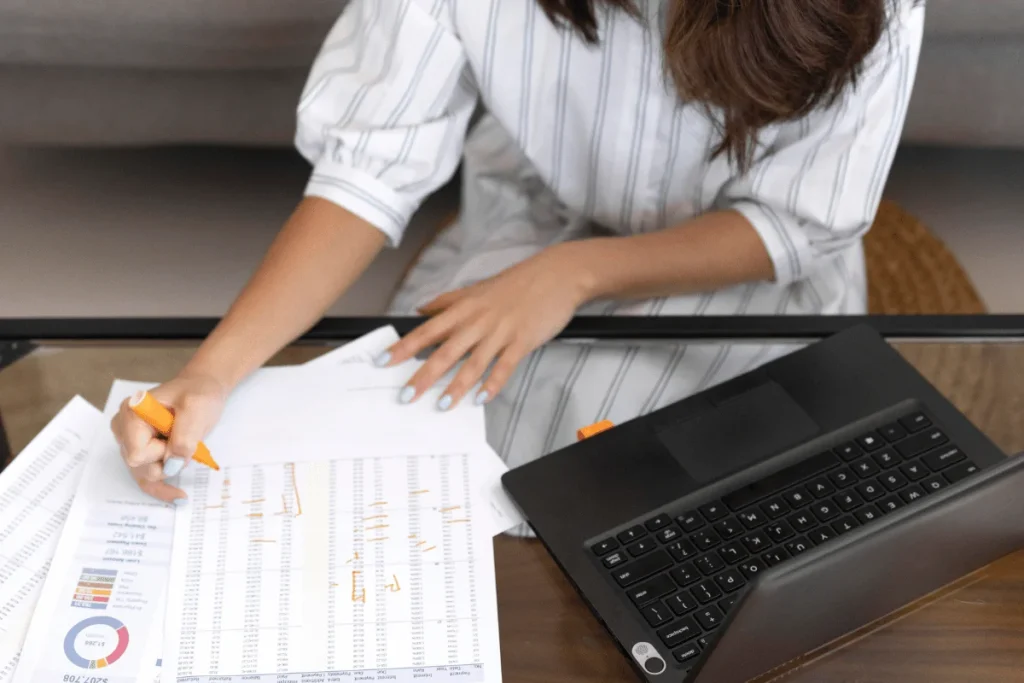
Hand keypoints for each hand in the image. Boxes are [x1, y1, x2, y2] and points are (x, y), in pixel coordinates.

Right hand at [110, 372, 228, 502]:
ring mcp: (129, 442)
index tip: (178, 438)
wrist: (201, 390)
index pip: (137, 452)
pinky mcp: (140, 452)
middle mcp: (123, 428)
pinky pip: (145, 479)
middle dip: (166, 461)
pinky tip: (178, 497)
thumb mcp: (197, 409)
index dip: (162, 453)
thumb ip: (184, 436)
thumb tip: (172, 465)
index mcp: (131, 413)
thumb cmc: (198, 394)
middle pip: (139, 466)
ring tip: (185, 450)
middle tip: (185, 440)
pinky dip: (162, 489)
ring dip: (169, 468)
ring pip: (143, 474)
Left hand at [379, 242, 594, 407]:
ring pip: (474, 363)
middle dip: (424, 375)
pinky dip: (493, 383)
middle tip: (406, 395)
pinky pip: (505, 366)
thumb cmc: (518, 282)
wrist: (557, 275)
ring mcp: (501, 331)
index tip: (384, 361)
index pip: (428, 329)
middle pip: (446, 351)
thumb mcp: (477, 288)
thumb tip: (422, 310)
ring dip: (456, 386)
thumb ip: (448, 302)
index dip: (405, 346)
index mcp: (465, 307)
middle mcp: (479, 320)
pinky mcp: (522, 341)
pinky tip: (482, 399)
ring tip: (441, 405)